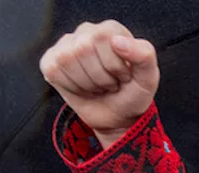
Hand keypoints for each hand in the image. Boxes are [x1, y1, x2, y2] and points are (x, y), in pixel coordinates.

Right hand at [39, 21, 158, 146]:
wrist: (117, 117)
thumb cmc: (133, 94)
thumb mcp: (148, 79)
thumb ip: (144, 56)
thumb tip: (118, 41)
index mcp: (112, 29)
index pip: (102, 37)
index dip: (114, 64)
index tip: (123, 75)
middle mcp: (86, 31)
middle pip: (82, 49)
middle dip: (100, 76)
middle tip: (110, 83)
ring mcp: (66, 45)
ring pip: (66, 60)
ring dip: (87, 83)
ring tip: (98, 86)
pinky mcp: (50, 61)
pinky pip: (54, 71)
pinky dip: (71, 87)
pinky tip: (83, 88)